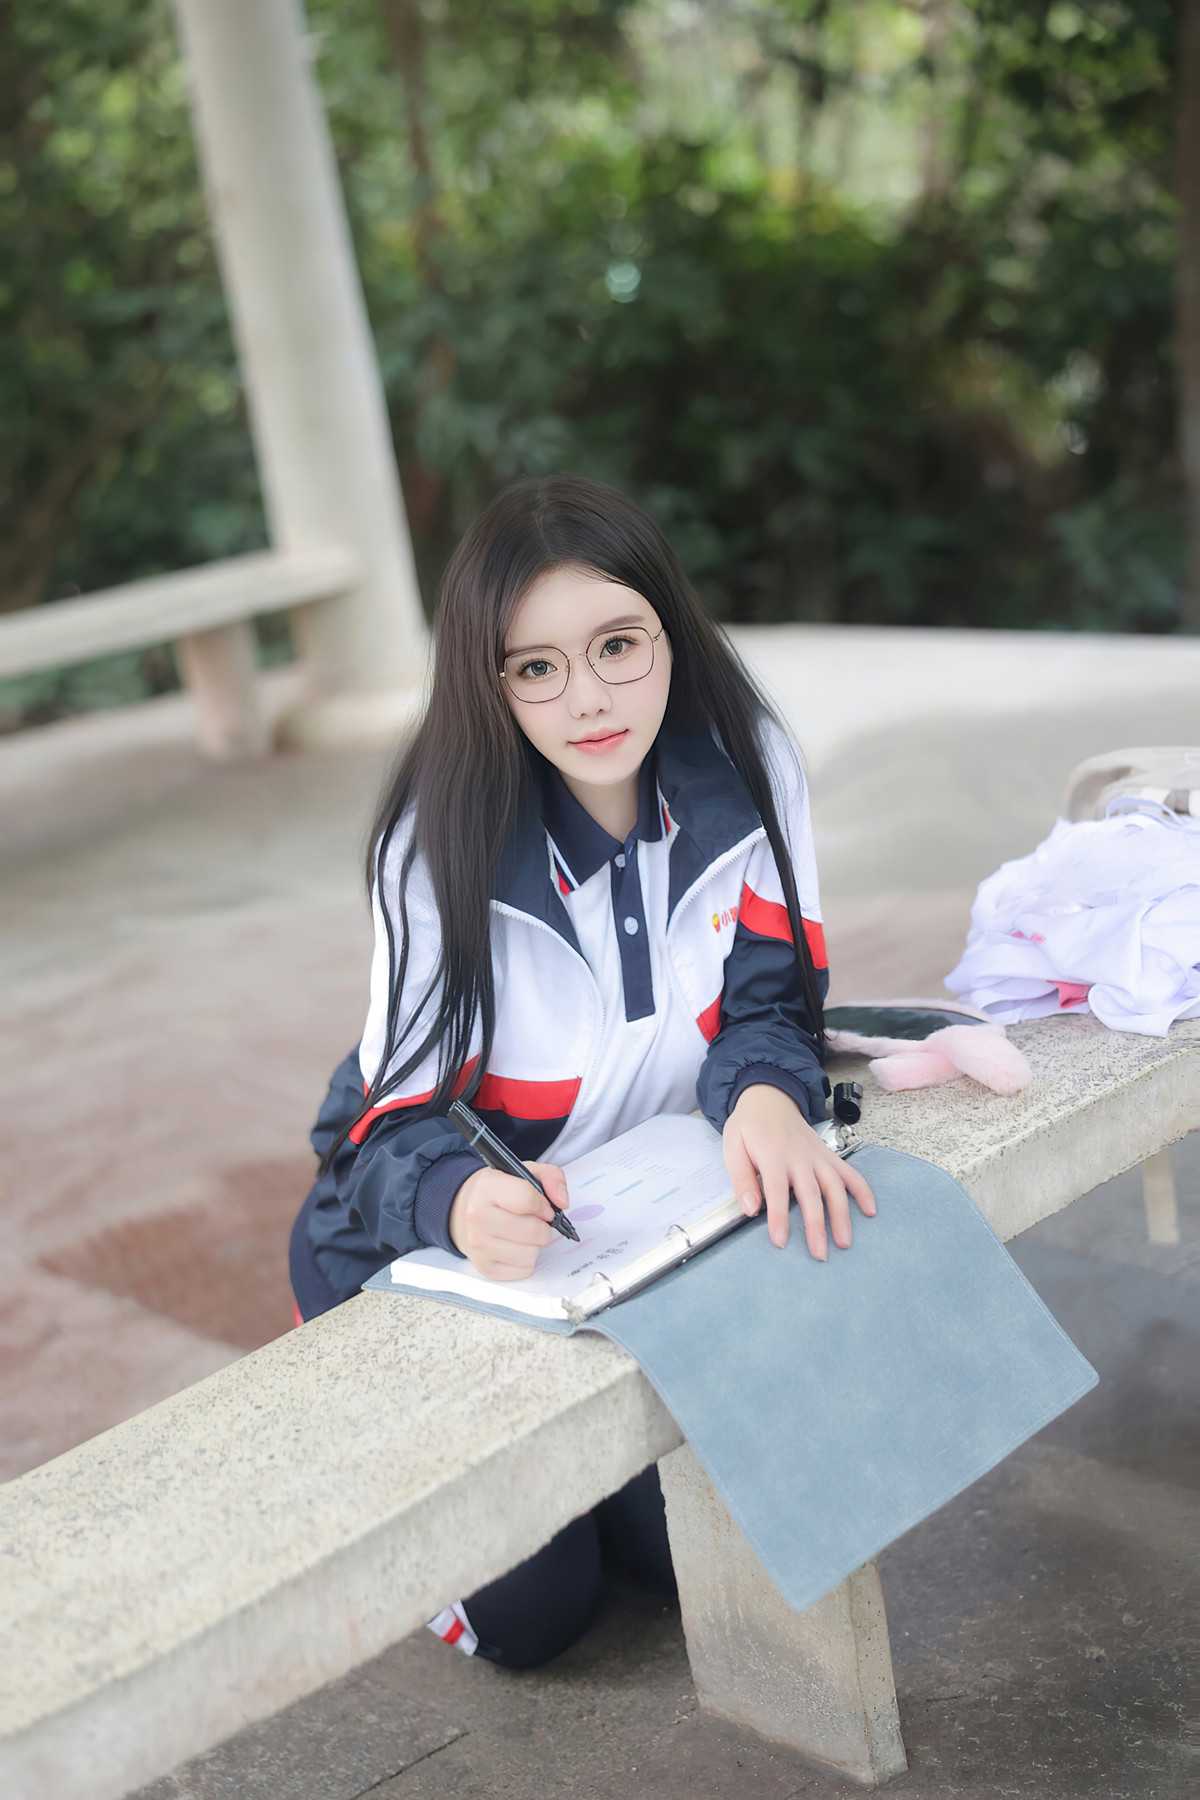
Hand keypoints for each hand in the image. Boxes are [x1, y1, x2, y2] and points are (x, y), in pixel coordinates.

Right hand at [448, 1160, 569, 1280]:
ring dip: (535, 1244)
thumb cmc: (497, 1193)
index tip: (545, 1208)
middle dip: (542, 1226)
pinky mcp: (485, 1267)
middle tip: (534, 1221)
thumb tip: (563, 1202)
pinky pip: (525, 1269)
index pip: (527, 1199)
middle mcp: (478, 1217)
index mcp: (487, 1188)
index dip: (545, 1206)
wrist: (463, 1211)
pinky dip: (526, 1260)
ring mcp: (479, 1245)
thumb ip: (551, 1177)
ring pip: (531, 1253)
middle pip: (533, 1231)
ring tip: (524, 1233)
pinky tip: (516, 1246)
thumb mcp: (523, 1172)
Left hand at [724, 1083, 875, 1258]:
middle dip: (816, 1225)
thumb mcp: (733, 1147)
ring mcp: (818, 1156)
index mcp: (773, 1156)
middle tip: (820, 1254)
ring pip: (835, 1186)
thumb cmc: (749, 1127)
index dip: (780, 1216)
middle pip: (811, 1193)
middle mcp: (799, 1157)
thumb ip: (742, 1178)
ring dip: (842, 1214)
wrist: (770, 1097)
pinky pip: (849, 1172)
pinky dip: (862, 1190)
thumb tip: (750, 1208)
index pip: (777, 1190)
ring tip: (844, 1242)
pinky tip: (870, 1210)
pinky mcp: (829, 1155)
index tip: (781, 1241)